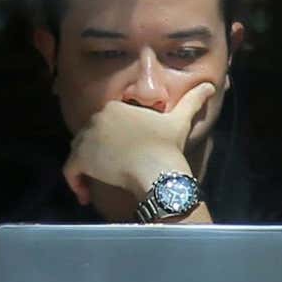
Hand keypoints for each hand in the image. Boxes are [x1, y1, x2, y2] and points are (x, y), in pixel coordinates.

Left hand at [62, 82, 216, 206]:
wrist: (157, 167)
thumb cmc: (167, 145)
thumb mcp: (180, 120)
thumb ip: (193, 101)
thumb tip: (211, 86)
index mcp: (116, 106)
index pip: (105, 124)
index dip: (111, 142)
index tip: (121, 157)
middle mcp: (97, 118)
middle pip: (90, 137)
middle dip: (97, 154)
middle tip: (111, 171)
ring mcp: (87, 137)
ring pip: (79, 153)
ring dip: (86, 168)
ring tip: (99, 183)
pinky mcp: (81, 158)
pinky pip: (70, 171)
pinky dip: (75, 183)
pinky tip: (85, 195)